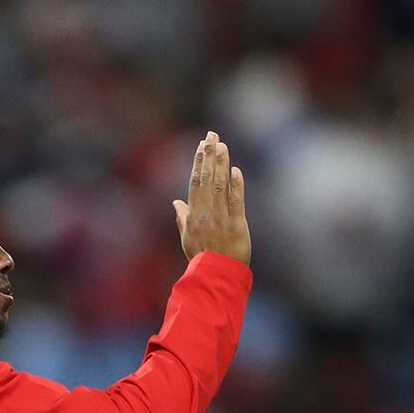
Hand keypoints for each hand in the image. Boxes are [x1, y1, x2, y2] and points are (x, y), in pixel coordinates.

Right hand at [173, 132, 249, 264]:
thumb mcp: (187, 238)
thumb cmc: (201, 257)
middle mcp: (206, 214)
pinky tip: (235, 170)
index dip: (198, 162)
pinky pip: (235, 202)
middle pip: (206, 179)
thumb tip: (176, 201)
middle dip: (209, 156)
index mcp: (194, 215)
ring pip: (220, 187)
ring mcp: (221, 219)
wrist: (216, 276)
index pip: (195, 183)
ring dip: (221, 165)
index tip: (201, 145)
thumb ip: (182, 217)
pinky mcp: (237, 225)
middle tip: (212, 135)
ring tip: (222, 145)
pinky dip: (235, 186)